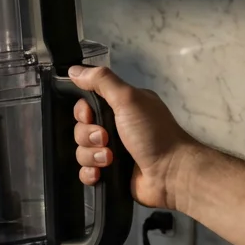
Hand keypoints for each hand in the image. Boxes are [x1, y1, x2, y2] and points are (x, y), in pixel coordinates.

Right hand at [69, 65, 197, 209]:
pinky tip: (100, 174)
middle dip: (88, 136)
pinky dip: (90, 173)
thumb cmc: (153, 133)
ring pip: (82, 151)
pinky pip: (86, 172)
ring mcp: (113, 151)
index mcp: (122, 106)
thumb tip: (74, 70)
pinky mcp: (111, 174)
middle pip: (81, 129)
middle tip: (105, 139)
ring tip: (109, 159)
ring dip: (92, 156)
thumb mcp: (128, 99)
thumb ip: (101, 81)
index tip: (90, 116)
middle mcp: (117, 127)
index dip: (82, 112)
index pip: (87, 104)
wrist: (170, 173)